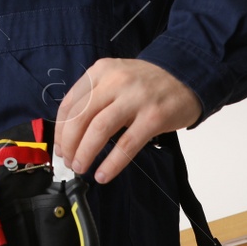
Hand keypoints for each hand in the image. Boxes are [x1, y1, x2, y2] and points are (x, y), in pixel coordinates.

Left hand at [53, 57, 201, 183]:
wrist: (187, 75)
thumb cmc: (147, 82)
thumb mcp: (115, 77)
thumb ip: (94, 97)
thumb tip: (70, 133)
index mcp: (101, 71)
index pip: (70, 104)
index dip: (60, 131)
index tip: (60, 148)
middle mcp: (115, 82)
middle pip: (80, 118)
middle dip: (70, 145)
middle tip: (69, 162)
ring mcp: (135, 99)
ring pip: (99, 130)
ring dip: (86, 154)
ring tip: (82, 168)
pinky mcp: (153, 117)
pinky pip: (126, 145)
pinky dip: (112, 164)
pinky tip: (104, 174)